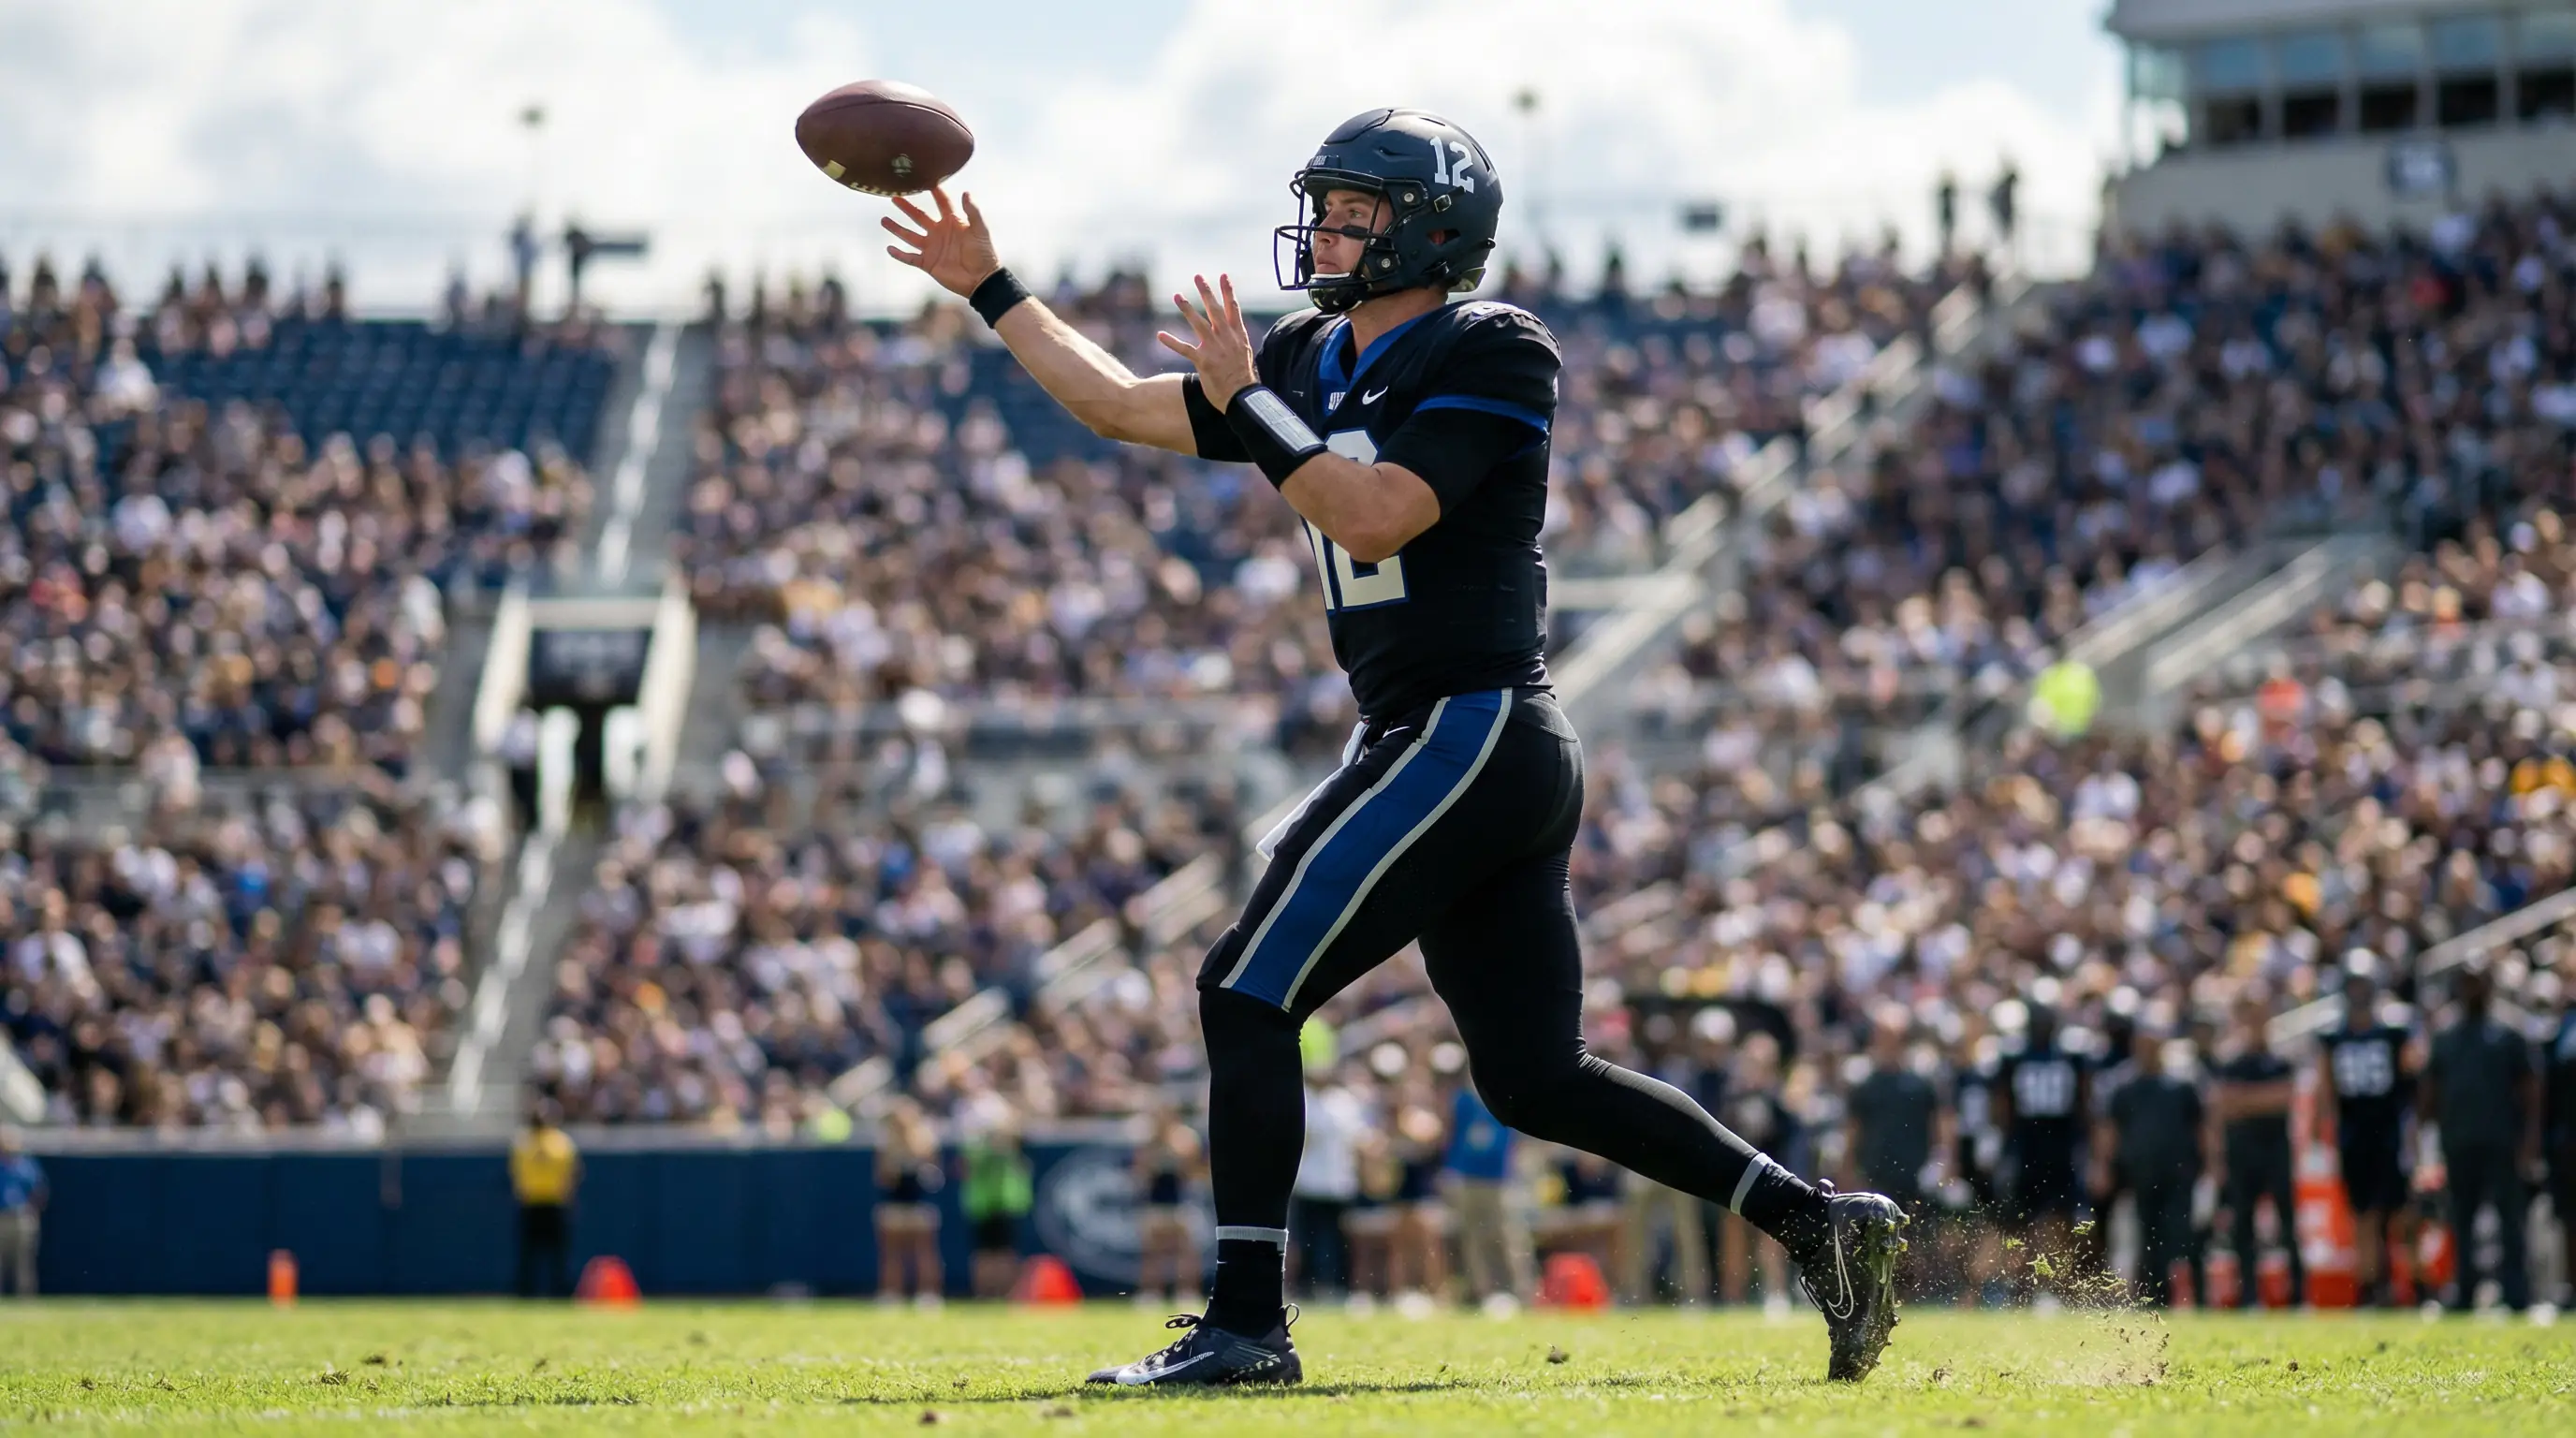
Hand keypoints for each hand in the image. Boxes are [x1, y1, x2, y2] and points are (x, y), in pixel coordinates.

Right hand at [881, 186, 1000, 297]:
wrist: (981, 280)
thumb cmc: (984, 254)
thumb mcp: (980, 230)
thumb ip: (973, 212)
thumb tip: (966, 193)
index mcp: (952, 223)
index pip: (942, 203)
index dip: (935, 192)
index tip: (925, 180)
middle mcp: (939, 233)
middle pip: (919, 217)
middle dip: (907, 207)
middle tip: (894, 197)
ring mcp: (932, 248)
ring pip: (910, 236)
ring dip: (897, 228)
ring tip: (884, 219)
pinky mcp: (928, 263)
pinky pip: (910, 258)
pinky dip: (900, 254)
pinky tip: (889, 248)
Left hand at [1158, 274, 1257, 410]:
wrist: (1242, 397)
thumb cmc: (1243, 379)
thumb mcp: (1245, 354)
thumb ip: (1236, 340)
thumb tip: (1233, 332)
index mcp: (1238, 336)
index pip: (1233, 308)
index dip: (1228, 291)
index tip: (1223, 276)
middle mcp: (1226, 338)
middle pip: (1215, 310)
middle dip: (1206, 292)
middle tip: (1197, 277)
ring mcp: (1215, 349)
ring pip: (1198, 324)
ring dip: (1186, 309)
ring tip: (1177, 295)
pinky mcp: (1203, 361)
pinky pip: (1184, 349)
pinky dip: (1171, 341)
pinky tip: (1160, 334)